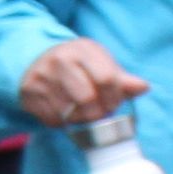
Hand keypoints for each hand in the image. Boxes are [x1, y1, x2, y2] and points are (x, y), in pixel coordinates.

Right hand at [13, 38, 147, 127]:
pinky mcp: (29, 94)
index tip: (115, 103)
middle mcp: (59, 61)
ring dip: (81, 120)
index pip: (106, 79)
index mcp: (83, 50)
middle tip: (101, 113)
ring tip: (85, 113)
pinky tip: (67, 113)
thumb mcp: (101, 63)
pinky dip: (64, 123)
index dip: (115, 97)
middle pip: (87, 99)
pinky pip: (52, 119)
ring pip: (69, 113)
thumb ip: (122, 79)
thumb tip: (144, 88)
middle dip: (98, 112)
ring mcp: (41, 78)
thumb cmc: (78, 64)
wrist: (36, 58)